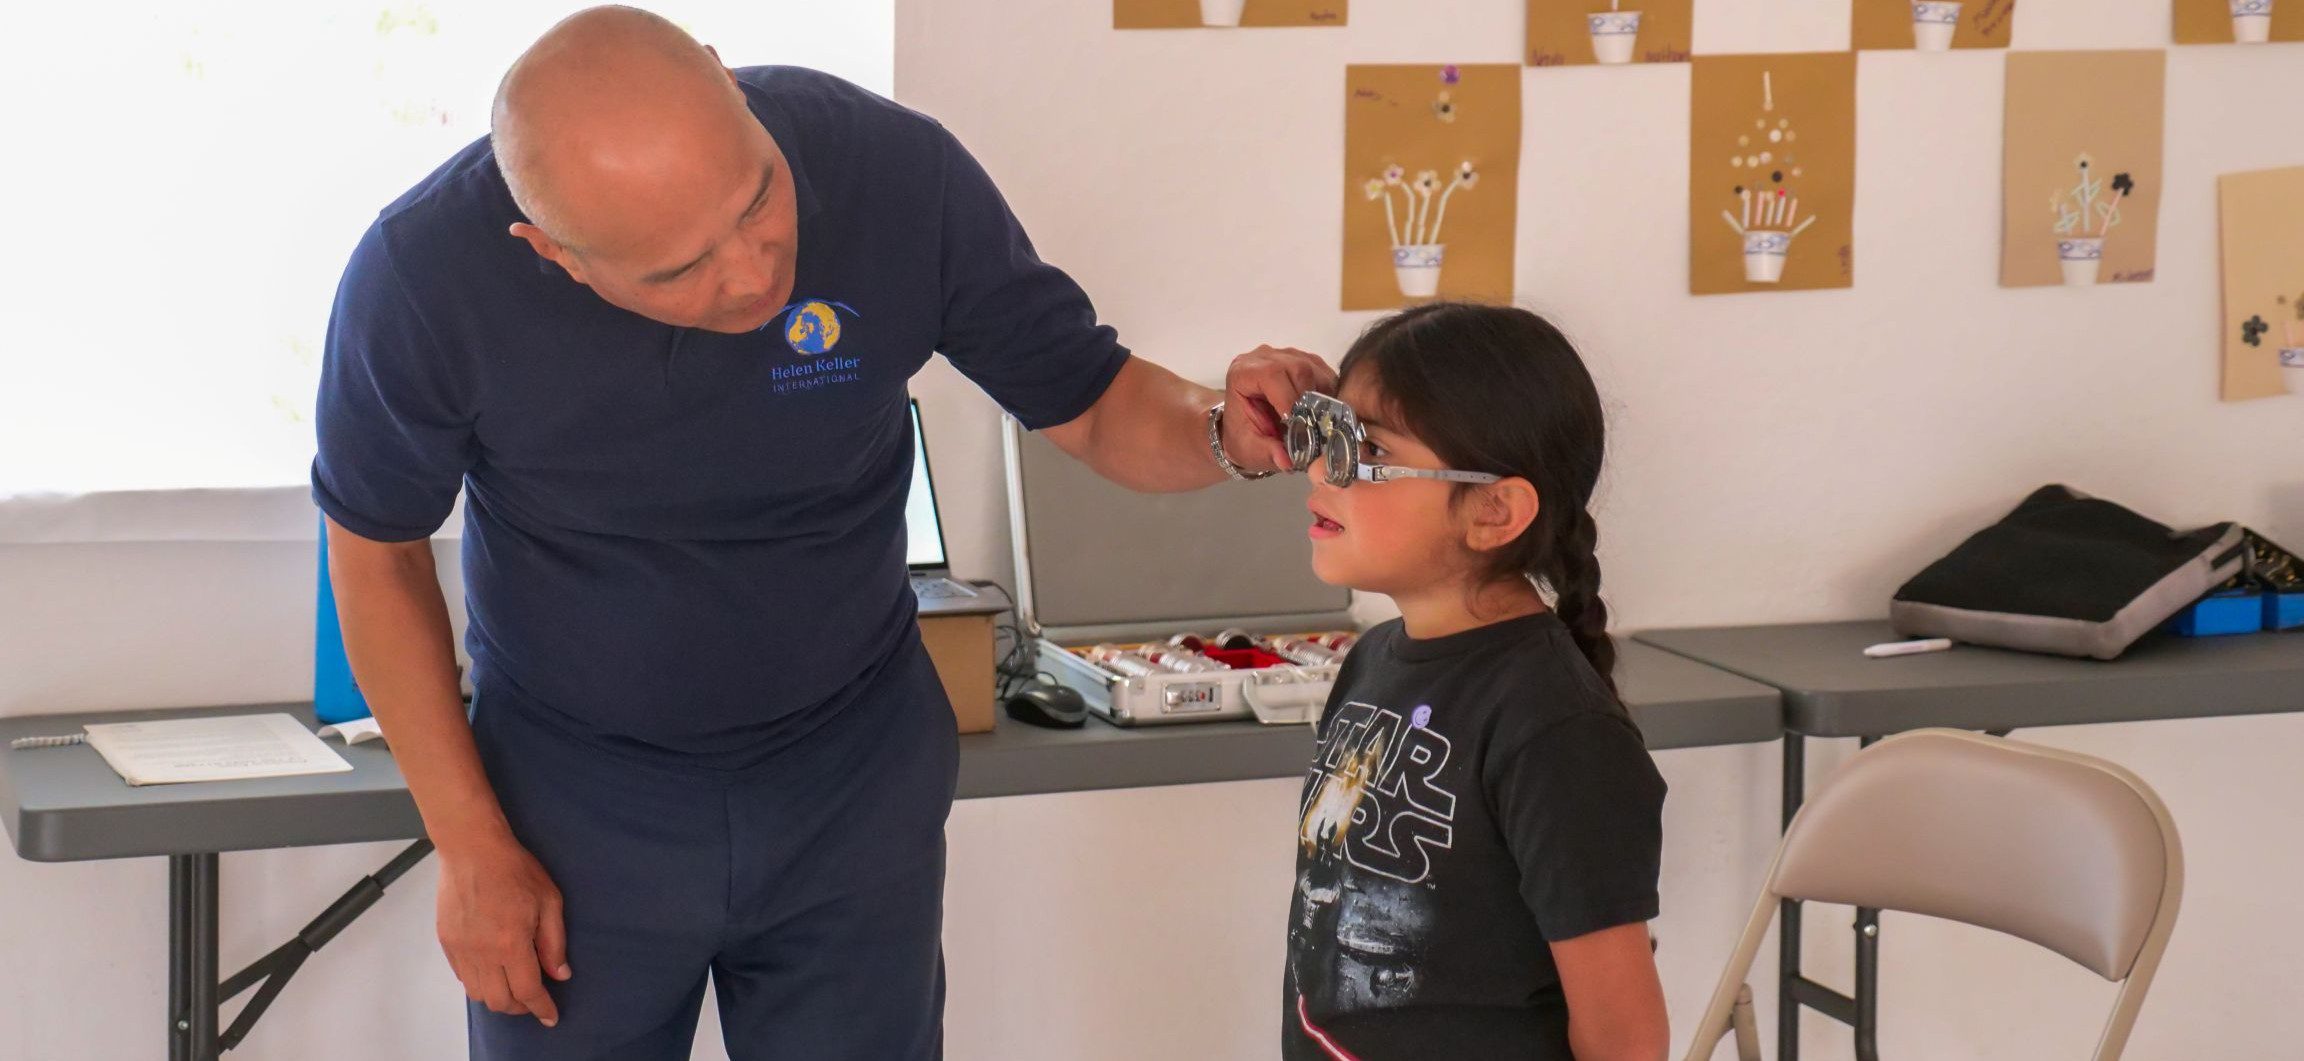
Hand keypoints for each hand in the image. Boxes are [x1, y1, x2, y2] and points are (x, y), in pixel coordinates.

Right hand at [437, 836, 570, 1026]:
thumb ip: (554, 942)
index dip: (541, 1008)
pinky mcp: (446, 942)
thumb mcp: (549, 900)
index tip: (551, 1017)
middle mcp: (482, 953)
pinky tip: (492, 970)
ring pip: (477, 994)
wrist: (471, 849)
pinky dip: (479, 982)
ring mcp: (461, 949)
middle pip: (499, 1001)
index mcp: (511, 944)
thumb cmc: (514, 869)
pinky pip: (462, 976)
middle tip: (533, 999)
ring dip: (497, 997)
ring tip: (513, 986)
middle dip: (520, 1007)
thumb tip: (559, 974)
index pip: (527, 991)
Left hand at [1221, 345, 1336, 473]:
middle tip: (1311, 427)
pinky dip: (1328, 393)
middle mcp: (1263, 357)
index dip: (1288, 399)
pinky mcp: (1304, 360)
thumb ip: (1267, 454)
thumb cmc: (1244, 438)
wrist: (1246, 430)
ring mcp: (1285, 355)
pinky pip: (1324, 372)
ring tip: (1316, 420)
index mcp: (1242, 372)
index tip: (1296, 424)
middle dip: (1309, 400)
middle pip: (1298, 369)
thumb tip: (1286, 460)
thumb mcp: (1250, 451)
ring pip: (1315, 369)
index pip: (1271, 374)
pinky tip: (1321, 411)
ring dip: (1322, 397)